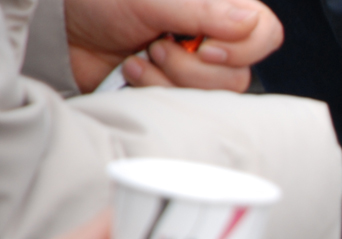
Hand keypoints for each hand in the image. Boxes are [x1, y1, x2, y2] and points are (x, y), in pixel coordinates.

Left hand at [66, 0, 282, 91]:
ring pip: (215, 97)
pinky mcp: (173, 92)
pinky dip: (154, 90)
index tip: (206, 47)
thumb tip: (250, 20)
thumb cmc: (100, 0)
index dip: (244, 47)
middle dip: (193, 68)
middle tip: (158, 46)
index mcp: (218, 11)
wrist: (60, 28)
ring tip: (141, 56)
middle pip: (240, 74)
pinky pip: (184, 108)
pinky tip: (132, 72)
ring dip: (171, 79)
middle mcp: (213, 40)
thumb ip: (204, 10)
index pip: (265, 33)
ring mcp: (195, 70)